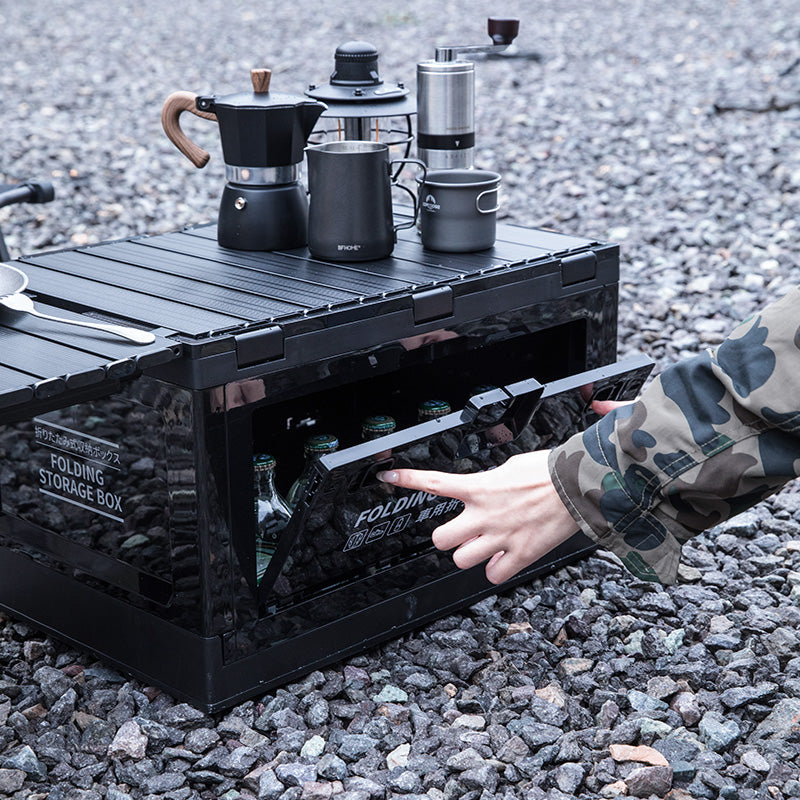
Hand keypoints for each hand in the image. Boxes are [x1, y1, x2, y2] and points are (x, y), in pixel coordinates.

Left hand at [378, 450, 578, 584]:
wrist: (577, 485)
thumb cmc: (547, 471)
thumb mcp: (509, 468)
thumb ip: (488, 482)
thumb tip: (483, 489)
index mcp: (479, 487)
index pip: (435, 482)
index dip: (407, 480)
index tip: (387, 477)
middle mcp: (484, 514)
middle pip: (441, 540)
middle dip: (448, 538)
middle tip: (462, 533)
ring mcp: (500, 536)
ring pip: (462, 560)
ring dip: (471, 555)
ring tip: (486, 546)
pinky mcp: (520, 553)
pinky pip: (492, 575)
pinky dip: (496, 570)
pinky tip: (504, 558)